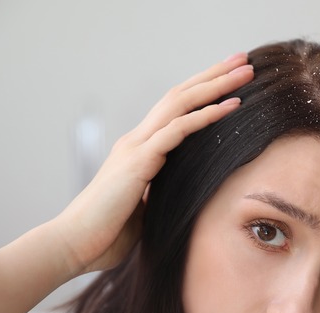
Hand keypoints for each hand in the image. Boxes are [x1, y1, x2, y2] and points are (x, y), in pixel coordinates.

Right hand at [56, 54, 254, 273]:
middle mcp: (138, 141)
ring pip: (181, 103)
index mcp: (140, 150)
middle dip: (213, 75)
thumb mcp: (145, 209)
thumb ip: (161, 194)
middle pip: (180, 96)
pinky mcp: (138, 162)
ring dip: (216, 85)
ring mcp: (137, 147)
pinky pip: (177, 130)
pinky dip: (205, 116)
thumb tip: (182, 197)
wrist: (74, 245)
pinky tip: (230, 106)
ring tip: (245, 71)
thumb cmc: (107, 233)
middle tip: (243, 60)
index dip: (203, 92)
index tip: (231, 80)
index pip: (175, 110)